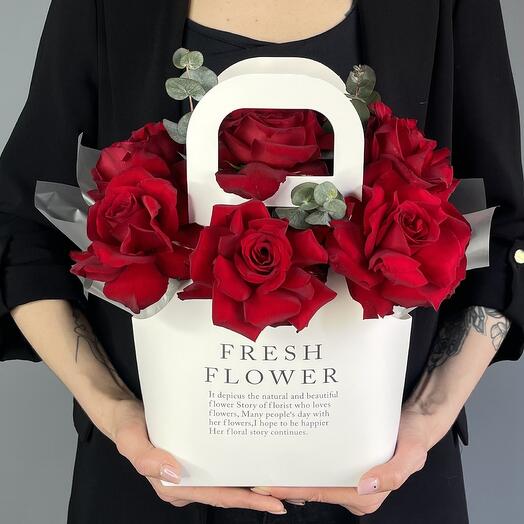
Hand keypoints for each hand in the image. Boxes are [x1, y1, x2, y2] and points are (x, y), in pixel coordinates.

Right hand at [111, 399, 286, 514]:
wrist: (125, 412)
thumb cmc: (128, 426)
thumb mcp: (131, 440)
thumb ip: (147, 459)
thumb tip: (174, 473)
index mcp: (173, 487)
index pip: (217, 496)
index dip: (246, 501)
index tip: (274, 503)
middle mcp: (187, 483)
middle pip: (229, 492)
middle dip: (260, 496)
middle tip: (293, 493)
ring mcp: (193, 470)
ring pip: (230, 480)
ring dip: (256, 483)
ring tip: (286, 484)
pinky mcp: (198, 456)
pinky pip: (224, 464)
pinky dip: (243, 466)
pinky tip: (260, 461)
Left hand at [252, 407, 431, 515]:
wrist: (416, 422)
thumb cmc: (414, 437)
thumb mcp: (410, 454)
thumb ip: (392, 473)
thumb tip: (365, 485)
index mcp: (366, 496)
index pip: (320, 493)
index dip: (291, 489)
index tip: (266, 485)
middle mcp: (356, 491)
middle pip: (312, 489)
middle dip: (285, 484)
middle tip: (257, 475)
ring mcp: (350, 480)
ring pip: (315, 480)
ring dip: (293, 473)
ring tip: (267, 464)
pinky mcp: (347, 467)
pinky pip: (322, 469)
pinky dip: (305, 464)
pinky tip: (291, 453)